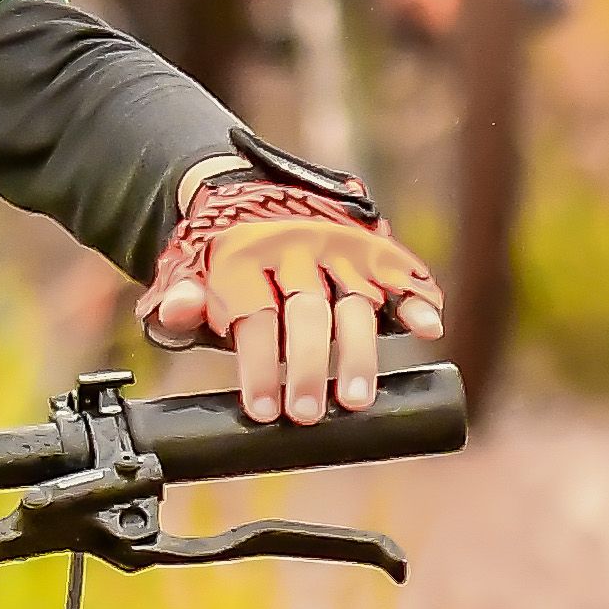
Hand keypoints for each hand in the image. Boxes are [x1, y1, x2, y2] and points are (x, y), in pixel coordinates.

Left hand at [138, 172, 446, 424]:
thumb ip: (181, 297)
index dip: (260, 366)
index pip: (255, 316)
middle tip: (308, 413)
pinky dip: (415, 298)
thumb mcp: (186, 274)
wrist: (243, 195)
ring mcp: (337, 250)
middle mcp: (296, 250)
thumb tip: (179, 308)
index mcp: (246, 258)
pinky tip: (429, 327)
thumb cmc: (216, 258)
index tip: (263, 410)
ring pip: (355, 302)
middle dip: (310, 366)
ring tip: (356, 400)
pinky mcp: (369, 250)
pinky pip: (397, 273)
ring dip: (359, 352)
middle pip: (308, 313)